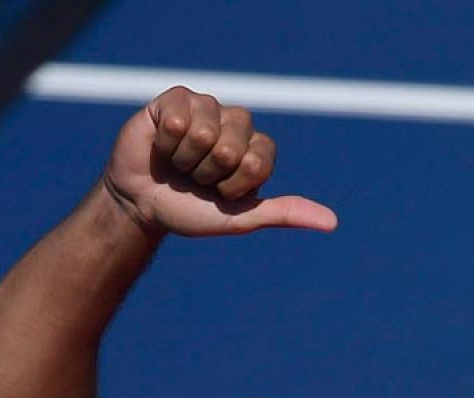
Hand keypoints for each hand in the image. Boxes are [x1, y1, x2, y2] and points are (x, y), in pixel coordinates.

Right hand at [100, 86, 336, 236]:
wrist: (141, 204)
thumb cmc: (193, 211)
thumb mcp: (241, 218)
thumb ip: (285, 214)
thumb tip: (332, 222)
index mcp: (258, 149)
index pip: (258, 162)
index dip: (234, 185)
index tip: (221, 193)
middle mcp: (237, 123)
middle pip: (231, 148)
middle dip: (208, 174)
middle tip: (196, 178)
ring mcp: (207, 107)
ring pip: (204, 133)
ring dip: (185, 160)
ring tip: (178, 164)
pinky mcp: (175, 99)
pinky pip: (178, 119)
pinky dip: (165, 143)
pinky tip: (162, 146)